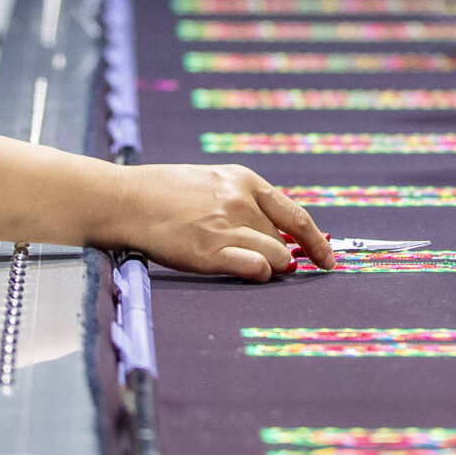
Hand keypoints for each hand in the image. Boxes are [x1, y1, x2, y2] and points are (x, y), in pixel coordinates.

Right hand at [107, 164, 334, 280]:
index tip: (327, 260)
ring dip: (270, 267)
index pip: (296, 215)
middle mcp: (241, 202)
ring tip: (243, 263)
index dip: (317, 241)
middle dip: (279, 256)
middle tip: (261, 262)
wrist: (128, 200)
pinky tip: (246, 272)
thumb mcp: (213, 182)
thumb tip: (277, 232)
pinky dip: (258, 273)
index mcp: (244, 180)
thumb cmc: (166, 192)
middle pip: (283, 241)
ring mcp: (226, 227)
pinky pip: (255, 268)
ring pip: (276, 257)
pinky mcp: (209, 253)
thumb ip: (245, 201)